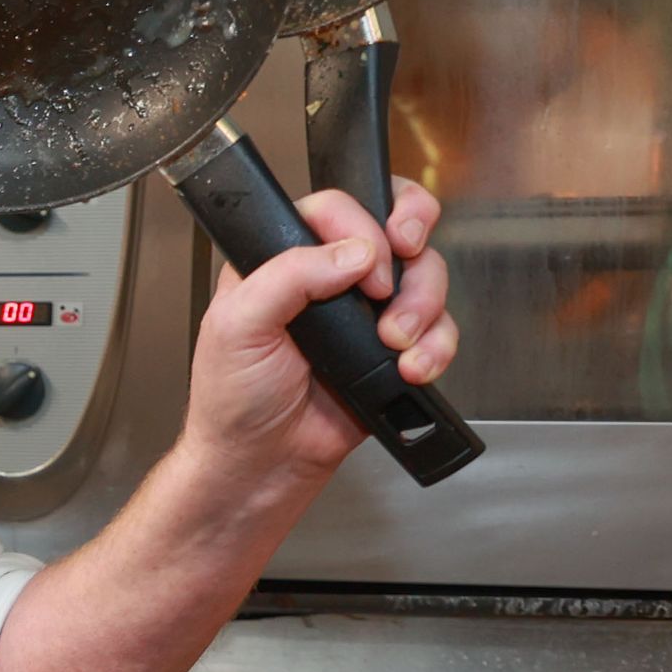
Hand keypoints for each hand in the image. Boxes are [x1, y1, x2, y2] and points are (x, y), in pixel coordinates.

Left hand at [182, 178, 458, 493]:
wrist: (260, 463)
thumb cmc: (232, 398)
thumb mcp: (236, 326)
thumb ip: (287, 276)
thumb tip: (351, 252)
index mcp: (281, 259)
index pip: (335, 209)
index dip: (362, 226)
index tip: (364, 268)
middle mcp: (327, 279)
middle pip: (395, 229)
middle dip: (412, 248)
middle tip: (396, 281)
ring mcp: (364, 313)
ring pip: (424, 275)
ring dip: (423, 306)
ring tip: (395, 343)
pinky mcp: (393, 350)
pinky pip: (438, 328)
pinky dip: (436, 345)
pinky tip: (411, 367)